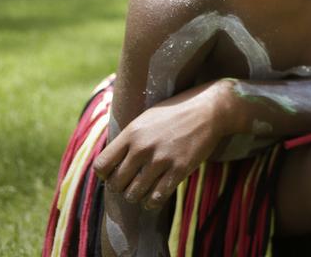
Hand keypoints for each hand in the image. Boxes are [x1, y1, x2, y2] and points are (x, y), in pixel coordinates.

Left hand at [94, 81, 231, 208]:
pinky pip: (156, 197)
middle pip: (116, 183)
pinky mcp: (179, 169)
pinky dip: (151, 201)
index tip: (113, 173)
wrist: (209, 110)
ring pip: (133, 194)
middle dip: (120, 187)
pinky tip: (154, 195)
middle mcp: (143, 147)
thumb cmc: (176, 112)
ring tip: (142, 189)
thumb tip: (112, 160)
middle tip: (130, 183)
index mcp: (132, 133)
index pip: (101, 165)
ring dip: (136, 195)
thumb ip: (129, 137)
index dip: (105, 174)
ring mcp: (161, 160)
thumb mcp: (146, 117)